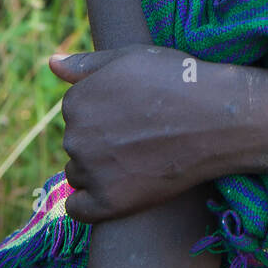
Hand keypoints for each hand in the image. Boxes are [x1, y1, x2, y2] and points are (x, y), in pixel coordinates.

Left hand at [48, 46, 264, 222]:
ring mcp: (91, 171)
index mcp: (76, 101)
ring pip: (79, 173)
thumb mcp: (130, 57)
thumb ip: (86, 64)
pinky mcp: (109, 203)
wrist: (217, 117)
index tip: (131, 112)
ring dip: (98, 169)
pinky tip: (116, 190)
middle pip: (77, 142)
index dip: (104, 111)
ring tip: (138, 158)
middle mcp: (75, 136)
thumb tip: (50, 62)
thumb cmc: (177, 79)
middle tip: (139, 135)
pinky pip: (78, 209)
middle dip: (100, 140)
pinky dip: (91, 203)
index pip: (76, 111)